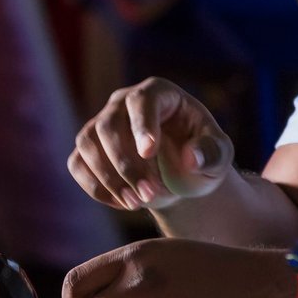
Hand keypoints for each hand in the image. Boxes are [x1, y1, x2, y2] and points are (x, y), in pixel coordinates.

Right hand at [68, 78, 233, 211]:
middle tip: (149, 195)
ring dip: (109, 178)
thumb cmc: (202, 157)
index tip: (149, 152)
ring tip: (136, 203)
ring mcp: (102, 123)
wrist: (180, 174)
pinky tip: (122, 202)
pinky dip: (96, 187)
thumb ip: (213, 154)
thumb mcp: (219, 156)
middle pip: (109, 125)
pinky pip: (77, 164)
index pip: (142, 100)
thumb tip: (192, 158)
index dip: (143, 125)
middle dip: (127, 164)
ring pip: (88, 143)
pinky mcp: (88, 149)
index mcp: (159, 93)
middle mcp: (124, 102)